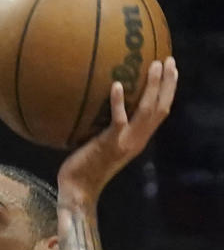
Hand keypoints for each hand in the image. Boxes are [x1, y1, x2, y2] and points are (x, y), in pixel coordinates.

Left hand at [57, 57, 176, 203]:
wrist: (78, 189)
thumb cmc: (85, 165)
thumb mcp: (105, 143)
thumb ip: (113, 127)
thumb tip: (103, 102)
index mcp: (139, 140)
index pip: (160, 112)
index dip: (168, 91)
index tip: (171, 71)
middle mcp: (137, 140)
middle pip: (160, 108)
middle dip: (168, 83)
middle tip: (168, 60)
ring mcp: (125, 142)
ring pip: (146, 111)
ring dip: (152, 87)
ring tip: (154, 66)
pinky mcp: (110, 143)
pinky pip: (118, 120)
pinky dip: (118, 102)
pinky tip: (117, 85)